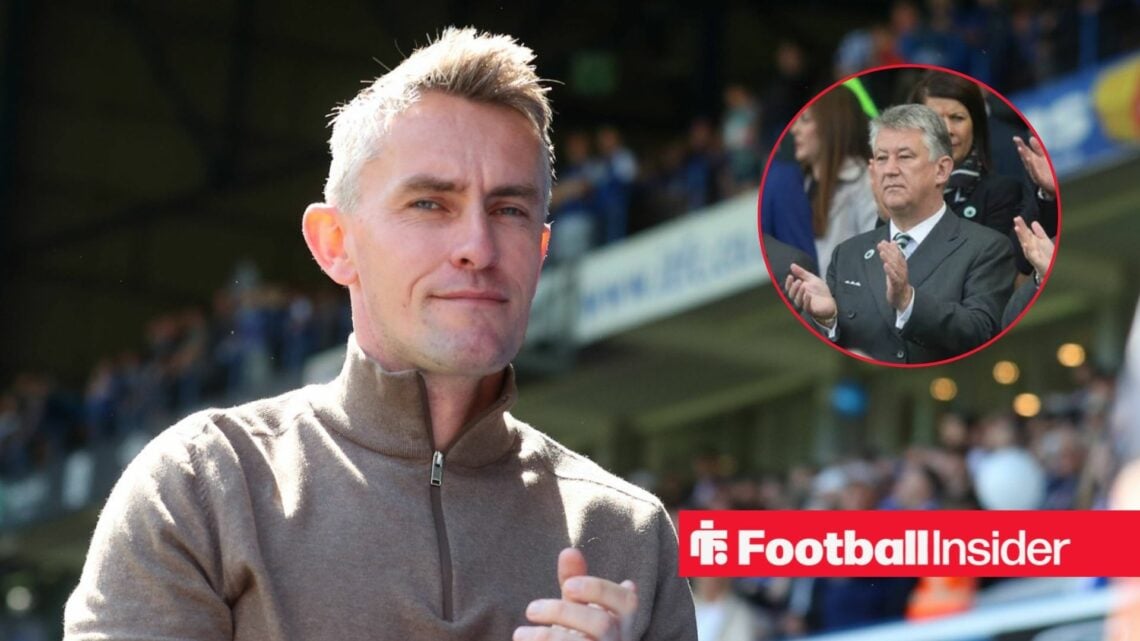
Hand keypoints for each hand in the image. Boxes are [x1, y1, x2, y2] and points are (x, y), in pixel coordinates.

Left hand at [515, 548, 636, 640]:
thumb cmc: (578, 637)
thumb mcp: (576, 610)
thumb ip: (574, 583)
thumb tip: (569, 551)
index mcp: (622, 624)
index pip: (627, 603)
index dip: (600, 590)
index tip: (568, 585)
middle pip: (602, 626)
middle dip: (564, 613)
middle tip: (531, 608)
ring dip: (548, 637)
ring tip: (520, 633)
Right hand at [785, 263, 836, 326]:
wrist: (830, 301)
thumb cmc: (820, 291)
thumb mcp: (811, 279)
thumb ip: (801, 273)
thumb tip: (792, 265)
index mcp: (798, 290)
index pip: (789, 288)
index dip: (788, 283)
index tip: (790, 276)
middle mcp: (799, 298)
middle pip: (791, 295)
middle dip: (794, 288)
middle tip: (798, 281)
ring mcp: (804, 304)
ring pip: (797, 301)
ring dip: (799, 294)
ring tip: (803, 286)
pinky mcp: (811, 310)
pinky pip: (806, 307)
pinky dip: (806, 301)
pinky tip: (808, 295)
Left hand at [878, 240, 912, 310]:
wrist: (903, 297)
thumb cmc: (898, 281)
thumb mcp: (895, 266)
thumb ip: (893, 254)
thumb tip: (892, 242)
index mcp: (902, 265)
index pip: (897, 254)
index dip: (891, 247)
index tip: (884, 241)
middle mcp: (902, 270)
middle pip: (896, 259)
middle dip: (888, 251)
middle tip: (881, 244)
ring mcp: (900, 277)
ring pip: (895, 267)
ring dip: (888, 259)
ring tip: (882, 252)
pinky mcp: (897, 285)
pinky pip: (894, 277)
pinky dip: (890, 271)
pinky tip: (885, 265)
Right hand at [1013, 135, 1054, 197]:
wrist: (1051, 188)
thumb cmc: (1045, 172)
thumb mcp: (1043, 158)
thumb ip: (1037, 148)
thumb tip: (1031, 138)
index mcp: (1032, 161)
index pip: (1026, 152)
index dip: (1021, 145)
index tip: (1015, 138)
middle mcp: (1031, 167)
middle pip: (1025, 157)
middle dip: (1021, 148)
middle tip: (1016, 140)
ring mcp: (1034, 173)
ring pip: (1029, 164)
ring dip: (1025, 156)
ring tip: (1021, 148)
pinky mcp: (1040, 180)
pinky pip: (1035, 173)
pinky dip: (1032, 167)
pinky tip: (1030, 160)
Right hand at [1013, 216, 1053, 276]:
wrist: (1050, 268)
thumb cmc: (1046, 255)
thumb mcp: (1044, 241)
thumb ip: (1039, 232)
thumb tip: (1033, 222)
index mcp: (1032, 242)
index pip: (1026, 232)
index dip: (1022, 225)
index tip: (1017, 218)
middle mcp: (1030, 247)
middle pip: (1024, 236)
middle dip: (1020, 228)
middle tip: (1016, 219)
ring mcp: (1032, 254)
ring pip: (1025, 243)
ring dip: (1021, 236)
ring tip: (1017, 228)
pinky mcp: (1036, 261)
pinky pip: (1031, 255)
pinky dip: (1028, 249)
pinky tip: (1026, 244)